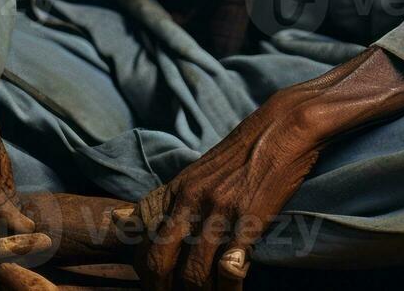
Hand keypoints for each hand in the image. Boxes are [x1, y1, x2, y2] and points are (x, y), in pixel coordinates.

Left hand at [128, 89, 319, 290]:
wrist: (282, 128)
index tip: (155, 282)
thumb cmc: (241, 153)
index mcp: (176, 189)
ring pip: (194, 273)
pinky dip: (228, 287)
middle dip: (162, 289)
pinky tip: (232, 287)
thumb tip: (121, 221)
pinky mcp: (249, 220)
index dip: (143, 269)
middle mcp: (191, 200)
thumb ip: (166, 200)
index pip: (142, 238)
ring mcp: (219, 210)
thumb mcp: (196, 172)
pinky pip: (229, 268)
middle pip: (159, 261)